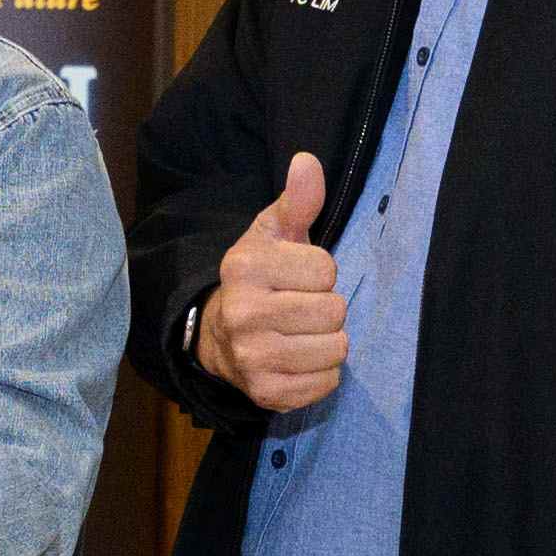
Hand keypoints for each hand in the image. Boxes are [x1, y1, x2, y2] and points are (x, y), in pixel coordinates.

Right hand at [195, 154, 347, 411]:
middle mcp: (242, 313)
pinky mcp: (267, 393)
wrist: (219, 337)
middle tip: (301, 308)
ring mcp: (252, 358)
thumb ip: (297, 200)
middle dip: (327, 309)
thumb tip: (307, 162)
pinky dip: (323, 373)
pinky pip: (328, 383)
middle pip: (334, 311)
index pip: (325, 269)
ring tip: (302, 334)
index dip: (320, 273)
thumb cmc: (259, 279)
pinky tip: (299, 359)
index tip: (297, 278)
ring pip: (336, 349)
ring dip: (329, 342)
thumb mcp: (273, 234)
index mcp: (244, 267)